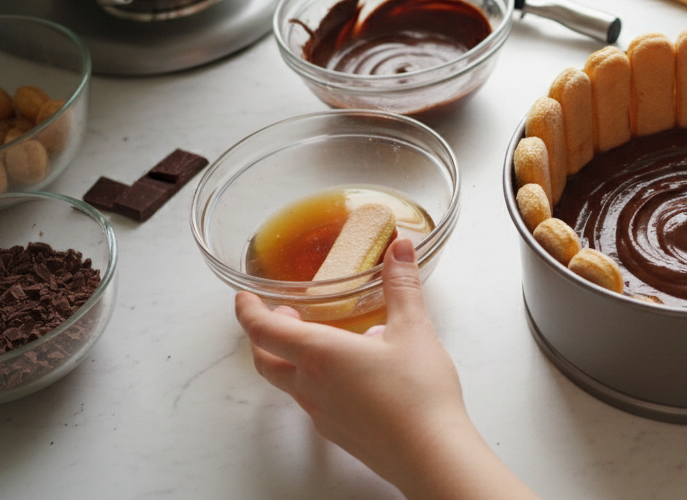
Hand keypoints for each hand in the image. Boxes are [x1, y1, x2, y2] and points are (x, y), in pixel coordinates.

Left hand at [236, 239, 537, 499]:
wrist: (430, 453)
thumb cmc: (418, 394)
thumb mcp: (414, 329)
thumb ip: (402, 286)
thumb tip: (400, 249)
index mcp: (320, 354)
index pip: (264, 330)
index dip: (247, 311)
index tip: (243, 297)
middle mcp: (311, 386)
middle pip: (266, 361)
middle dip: (264, 335)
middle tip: (280, 314)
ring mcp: (321, 413)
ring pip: (288, 383)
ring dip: (291, 358)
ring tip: (322, 339)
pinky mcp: (337, 432)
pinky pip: (312, 402)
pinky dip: (315, 381)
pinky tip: (350, 376)